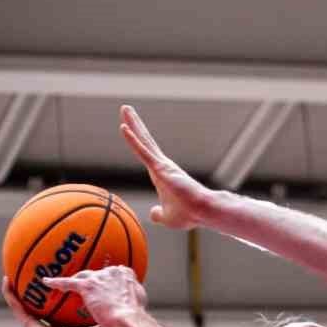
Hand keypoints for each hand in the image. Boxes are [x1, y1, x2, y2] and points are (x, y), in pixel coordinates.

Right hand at [3, 278, 107, 326]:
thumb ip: (104, 323)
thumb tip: (117, 313)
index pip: (52, 314)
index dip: (52, 304)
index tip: (54, 292)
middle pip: (35, 307)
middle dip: (33, 295)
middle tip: (32, 278)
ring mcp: (32, 325)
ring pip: (20, 304)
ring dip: (15, 290)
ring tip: (11, 275)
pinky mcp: (25, 324)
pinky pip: (14, 305)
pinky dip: (9, 293)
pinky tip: (6, 280)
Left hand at [45, 265, 146, 326]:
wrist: (128, 319)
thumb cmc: (135, 316)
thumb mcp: (139, 304)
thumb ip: (133, 298)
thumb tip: (132, 303)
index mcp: (125, 274)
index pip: (114, 273)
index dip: (109, 280)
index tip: (107, 286)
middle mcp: (112, 271)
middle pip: (98, 273)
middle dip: (94, 279)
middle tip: (91, 288)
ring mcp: (99, 277)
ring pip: (83, 276)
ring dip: (76, 280)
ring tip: (69, 284)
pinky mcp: (87, 285)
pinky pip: (68, 282)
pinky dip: (56, 282)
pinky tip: (46, 282)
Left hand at [120, 103, 210, 229]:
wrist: (202, 212)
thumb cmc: (189, 215)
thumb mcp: (168, 217)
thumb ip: (159, 214)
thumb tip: (153, 214)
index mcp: (161, 174)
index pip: (145, 153)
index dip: (136, 139)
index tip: (129, 127)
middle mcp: (161, 165)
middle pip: (144, 140)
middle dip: (135, 124)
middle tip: (126, 108)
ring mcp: (161, 165)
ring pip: (143, 141)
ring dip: (133, 124)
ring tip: (125, 108)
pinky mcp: (161, 168)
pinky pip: (143, 151)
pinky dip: (133, 140)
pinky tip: (124, 128)